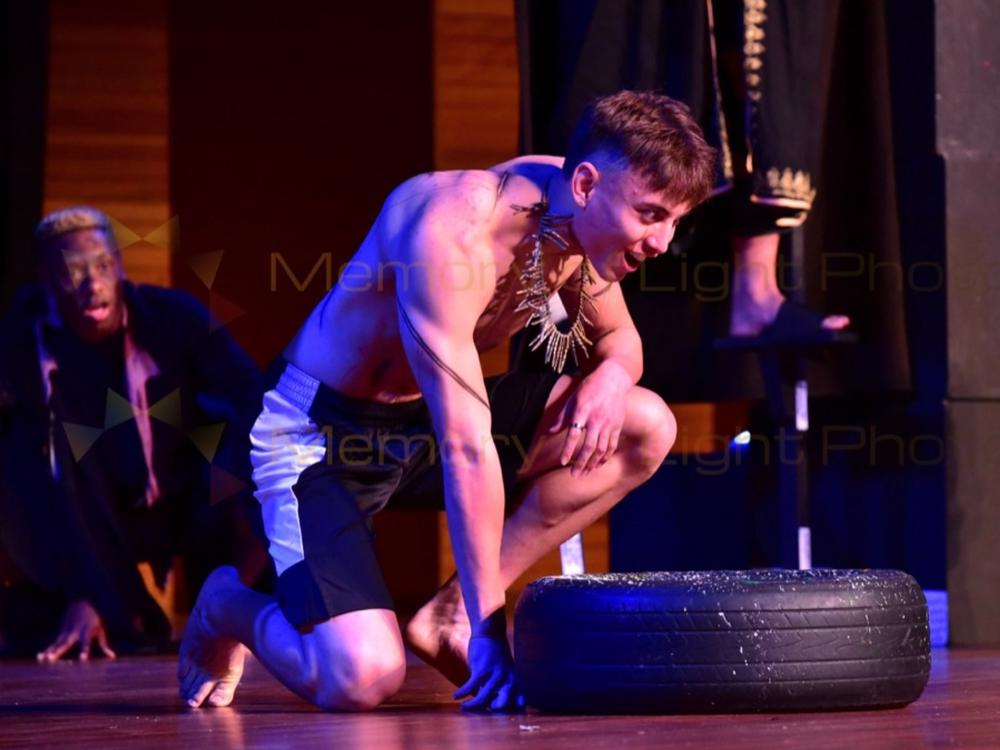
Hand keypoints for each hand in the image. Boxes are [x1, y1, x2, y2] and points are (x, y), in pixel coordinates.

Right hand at [36, 600, 115, 662]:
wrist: (80, 603)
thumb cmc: (93, 620)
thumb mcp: (100, 630)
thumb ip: (104, 644)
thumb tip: (112, 656)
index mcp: (86, 631)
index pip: (85, 642)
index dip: (84, 650)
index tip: (82, 659)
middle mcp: (74, 632)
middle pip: (66, 643)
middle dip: (60, 651)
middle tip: (52, 659)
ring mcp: (65, 632)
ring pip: (57, 643)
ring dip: (50, 651)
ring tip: (45, 659)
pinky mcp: (60, 634)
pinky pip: (53, 643)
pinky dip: (47, 650)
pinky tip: (40, 657)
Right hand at [454, 633, 523, 711]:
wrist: (491, 632)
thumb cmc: (495, 654)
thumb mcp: (504, 671)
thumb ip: (499, 687)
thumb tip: (487, 703)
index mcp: (515, 682)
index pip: (519, 704)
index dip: (509, 712)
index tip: (496, 712)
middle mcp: (509, 680)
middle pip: (502, 706)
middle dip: (490, 712)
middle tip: (480, 712)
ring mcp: (496, 674)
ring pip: (484, 699)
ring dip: (472, 706)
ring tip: (463, 708)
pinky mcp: (483, 668)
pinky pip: (471, 686)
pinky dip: (462, 693)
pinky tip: (456, 696)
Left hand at [552, 360, 631, 476]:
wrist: (612, 379)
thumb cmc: (589, 389)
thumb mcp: (572, 399)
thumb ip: (562, 417)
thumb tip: (549, 432)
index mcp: (582, 411)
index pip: (573, 434)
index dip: (568, 449)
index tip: (562, 462)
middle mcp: (596, 419)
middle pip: (589, 446)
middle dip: (581, 463)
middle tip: (574, 475)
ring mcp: (608, 423)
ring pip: (601, 449)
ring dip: (592, 464)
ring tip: (584, 474)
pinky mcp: (617, 426)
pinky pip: (611, 445)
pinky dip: (605, 457)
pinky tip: (598, 465)